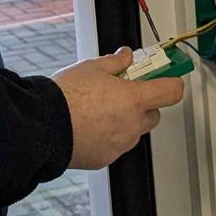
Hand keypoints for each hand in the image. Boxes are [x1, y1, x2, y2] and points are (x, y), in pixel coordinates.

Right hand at [53, 49, 186, 169]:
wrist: (43, 126)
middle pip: (154, 115)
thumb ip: (115, 62)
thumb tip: (125, 56)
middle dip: (143, 105)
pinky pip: (114, 146)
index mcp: (134, 99)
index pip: (171, 92)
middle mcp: (132, 124)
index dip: (172, 83)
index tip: (169, 77)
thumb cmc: (66, 97)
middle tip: (124, 94)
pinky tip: (88, 127)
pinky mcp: (105, 159)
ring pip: (133, 132)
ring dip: (125, 122)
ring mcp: (120, 144)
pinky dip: (107, 138)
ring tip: (98, 111)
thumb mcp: (92, 68)